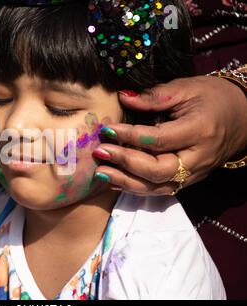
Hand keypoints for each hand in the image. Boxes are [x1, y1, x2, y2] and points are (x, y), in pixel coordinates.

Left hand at [93, 75, 246, 195]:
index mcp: (200, 130)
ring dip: (126, 181)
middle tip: (100, 152)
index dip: (130, 136)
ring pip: (158, 186)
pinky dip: (136, 188)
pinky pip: (161, 190)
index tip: (107, 129)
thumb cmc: (212, 98)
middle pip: (158, 170)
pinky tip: (115, 181)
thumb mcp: (186, 88)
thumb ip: (154, 96)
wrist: (242, 118)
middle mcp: (198, 157)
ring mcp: (195, 173)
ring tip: (100, 172)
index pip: (160, 139)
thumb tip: (122, 96)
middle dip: (126, 162)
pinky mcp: (189, 181)